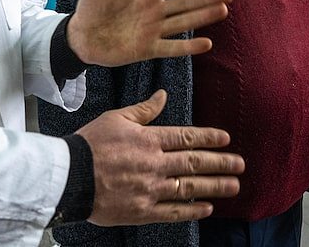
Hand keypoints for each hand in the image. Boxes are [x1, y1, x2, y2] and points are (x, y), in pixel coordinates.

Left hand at [68, 0, 232, 65]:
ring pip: (183, 22)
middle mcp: (154, 10)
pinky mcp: (147, 49)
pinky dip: (188, 47)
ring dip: (202, 17)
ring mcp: (152, 30)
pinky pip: (171, 48)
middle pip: (185, 2)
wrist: (79, 35)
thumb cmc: (91, 6)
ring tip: (222, 10)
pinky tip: (206, 44)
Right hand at [77, 90, 244, 225]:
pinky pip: (173, 211)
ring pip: (189, 187)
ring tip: (234, 186)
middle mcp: (154, 164)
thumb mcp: (116, 117)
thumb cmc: (89, 144)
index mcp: (149, 140)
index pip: (187, 137)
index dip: (209, 138)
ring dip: (214, 186)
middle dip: (221, 163)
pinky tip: (206, 208)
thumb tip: (163, 95)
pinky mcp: (142, 211)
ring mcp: (150, 189)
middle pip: (195, 162)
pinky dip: (191, 210)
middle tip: (240, 165)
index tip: (226, 139)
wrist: (68, 176)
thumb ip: (143, 110)